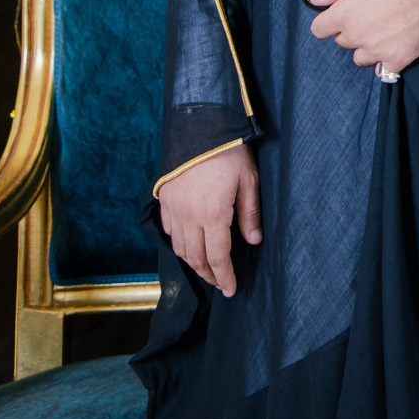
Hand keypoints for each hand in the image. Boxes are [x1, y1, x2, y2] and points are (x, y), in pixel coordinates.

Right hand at [159, 142, 259, 296]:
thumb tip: (253, 241)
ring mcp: (174, 210)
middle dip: (209, 275)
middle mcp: (189, 217)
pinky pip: (170, 232)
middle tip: (220, 284)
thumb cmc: (229, 153)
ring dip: (193, 263)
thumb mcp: (249, 181)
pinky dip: (180, 245)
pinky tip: (189, 246)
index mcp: (213, 215)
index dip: (224, 276)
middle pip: (197, 258)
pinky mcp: (165, 201)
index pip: (218, 257)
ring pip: (181, 248)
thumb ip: (250, 213)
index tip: (231, 289)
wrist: (198, 128)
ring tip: (207, 270)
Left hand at [308, 0, 418, 73]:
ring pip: (361, 58)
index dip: (329, 21)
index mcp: (343, 15)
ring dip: (368, 47)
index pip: (319, 29)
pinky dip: (388, 61)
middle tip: (373, 16)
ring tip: (385, 32)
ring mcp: (377, 50)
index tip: (341, 16)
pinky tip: (396, 46)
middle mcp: (356, 36)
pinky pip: (384, 70)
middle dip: (353, 30)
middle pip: (343, 42)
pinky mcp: (398, 58)